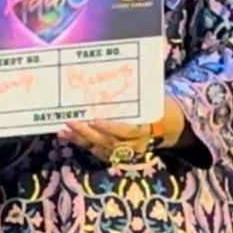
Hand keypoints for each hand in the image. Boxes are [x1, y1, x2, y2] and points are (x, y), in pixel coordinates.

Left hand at [62, 97, 184, 164]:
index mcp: (146, 131)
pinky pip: (97, 151)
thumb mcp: (154, 100)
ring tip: (63, 130)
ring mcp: (125, 153)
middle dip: (87, 133)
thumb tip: (117, 78)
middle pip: (108, 142)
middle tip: (70, 122)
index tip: (94, 120)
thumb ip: (138, 95)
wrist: (168, 128)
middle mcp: (135, 146)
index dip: (110, 127)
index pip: (127, 132)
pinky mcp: (116, 155)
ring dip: (80, 139)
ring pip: (100, 149)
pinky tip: (67, 136)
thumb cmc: (160, 108)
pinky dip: (81, 143)